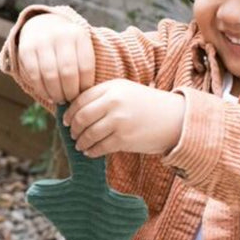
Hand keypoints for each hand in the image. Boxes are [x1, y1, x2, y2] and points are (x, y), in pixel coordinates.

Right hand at [15, 13, 94, 103]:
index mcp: (79, 36)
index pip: (85, 67)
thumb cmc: (66, 47)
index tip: (83, 96)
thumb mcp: (79, 49)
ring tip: (60, 100)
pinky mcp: (26, 49)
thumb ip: (83, 68)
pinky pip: (34, 75)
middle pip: (68, 72)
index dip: (85, 87)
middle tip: (70, 100)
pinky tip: (48, 96)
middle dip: (70, 92)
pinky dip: (42, 90)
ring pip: (50, 75)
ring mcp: (42, 41)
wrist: (42, 25)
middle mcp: (60, 36)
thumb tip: (84, 99)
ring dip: (56, 93)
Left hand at [64, 79, 186, 157]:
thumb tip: (75, 110)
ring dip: (81, 142)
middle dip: (73, 128)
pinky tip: (90, 152)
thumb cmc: (147, 105)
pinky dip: (91, 151)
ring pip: (89, 134)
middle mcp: (114, 102)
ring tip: (80, 145)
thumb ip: (103, 96)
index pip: (81, 99)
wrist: (174, 118)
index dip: (69, 112)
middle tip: (72, 134)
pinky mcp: (124, 139)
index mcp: (112, 87)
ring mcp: (119, 121)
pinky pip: (100, 147)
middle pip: (81, 117)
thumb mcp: (125, 91)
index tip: (65, 120)